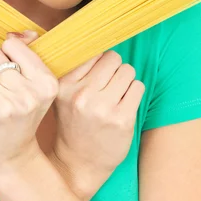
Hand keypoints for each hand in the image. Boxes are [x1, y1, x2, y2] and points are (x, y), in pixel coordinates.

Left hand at [0, 30, 57, 172]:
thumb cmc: (21, 115)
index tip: (8, 70)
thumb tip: (19, 33)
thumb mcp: (35, 87)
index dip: (5, 54)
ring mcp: (4, 107)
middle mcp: (28, 95)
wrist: (11, 157)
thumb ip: (29, 55)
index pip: (12, 45)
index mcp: (46, 83)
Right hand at [52, 50, 145, 187]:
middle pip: (112, 58)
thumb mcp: (63, 95)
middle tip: (108, 85)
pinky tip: (123, 105)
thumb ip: (76, 71)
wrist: (78, 163)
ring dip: (126, 81)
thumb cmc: (73, 123)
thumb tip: (97, 38)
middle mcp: (82, 94)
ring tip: (115, 96)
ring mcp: (102, 108)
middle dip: (114, 69)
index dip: (98, 62)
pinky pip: (138, 87)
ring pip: (127, 71)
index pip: (92, 53)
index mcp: (64, 85)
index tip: (97, 74)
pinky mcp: (122, 119)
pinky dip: (134, 93)